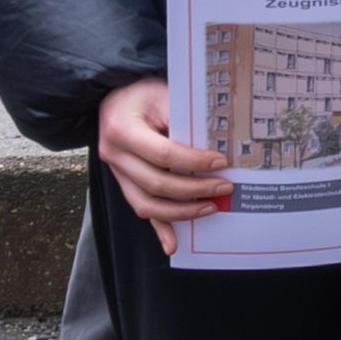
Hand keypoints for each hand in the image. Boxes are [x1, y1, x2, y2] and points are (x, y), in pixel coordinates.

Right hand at [94, 77, 228, 231]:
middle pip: (156, 183)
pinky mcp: (124, 182)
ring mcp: (117, 172)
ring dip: (181, 212)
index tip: (221, 162)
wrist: (115, 97)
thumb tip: (218, 144)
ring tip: (212, 207)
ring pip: (146, 204)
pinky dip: (158, 228)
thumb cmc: (143, 94)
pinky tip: (173, 245)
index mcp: (123, 131)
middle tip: (225, 187)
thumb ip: (185, 120)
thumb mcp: (164, 95)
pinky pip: (140, 208)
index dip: (194, 162)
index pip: (163, 154)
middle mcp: (114, 155)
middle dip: (194, 190)